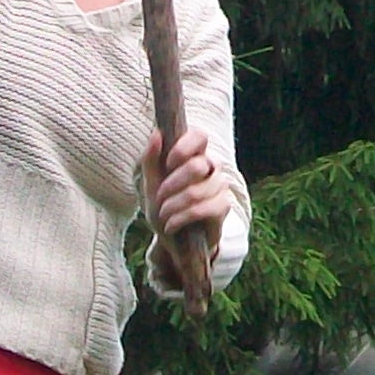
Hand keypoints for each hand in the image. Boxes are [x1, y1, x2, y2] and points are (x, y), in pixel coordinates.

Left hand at [142, 125, 233, 248]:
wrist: (175, 240)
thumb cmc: (164, 206)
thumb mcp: (151, 185)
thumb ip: (151, 159)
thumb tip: (156, 133)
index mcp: (194, 155)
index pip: (199, 136)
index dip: (184, 147)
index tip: (168, 163)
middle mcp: (212, 167)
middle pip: (197, 166)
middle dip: (171, 185)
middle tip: (160, 198)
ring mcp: (220, 186)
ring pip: (197, 191)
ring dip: (173, 206)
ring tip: (164, 215)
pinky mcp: (223, 207)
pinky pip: (204, 208)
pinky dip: (182, 218)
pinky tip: (172, 225)